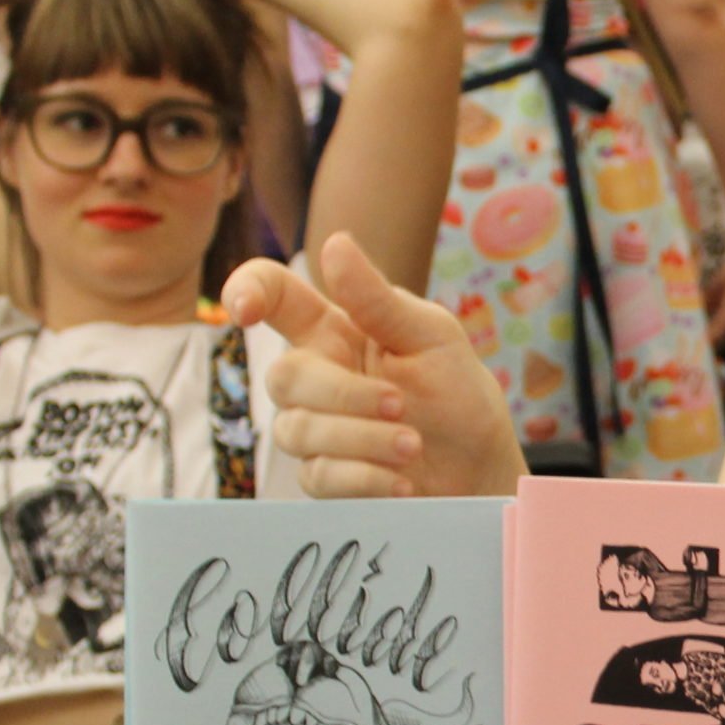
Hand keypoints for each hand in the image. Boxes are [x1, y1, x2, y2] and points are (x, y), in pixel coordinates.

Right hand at [225, 232, 525, 497]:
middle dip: (343, 394)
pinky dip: (364, 478)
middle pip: (284, 377)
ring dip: (361, 439)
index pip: (275, 297)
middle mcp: (315, 375)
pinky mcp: (324, 475)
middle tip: (401, 404)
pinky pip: (318, 477)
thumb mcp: (432, 337)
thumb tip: (335, 242)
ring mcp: (313, 427)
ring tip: (413, 446)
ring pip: (296, 431)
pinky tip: (404, 482)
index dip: (247, 292)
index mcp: (333, 330)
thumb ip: (379, 299)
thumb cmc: (456, 390)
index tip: (244, 311)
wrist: (480, 465)